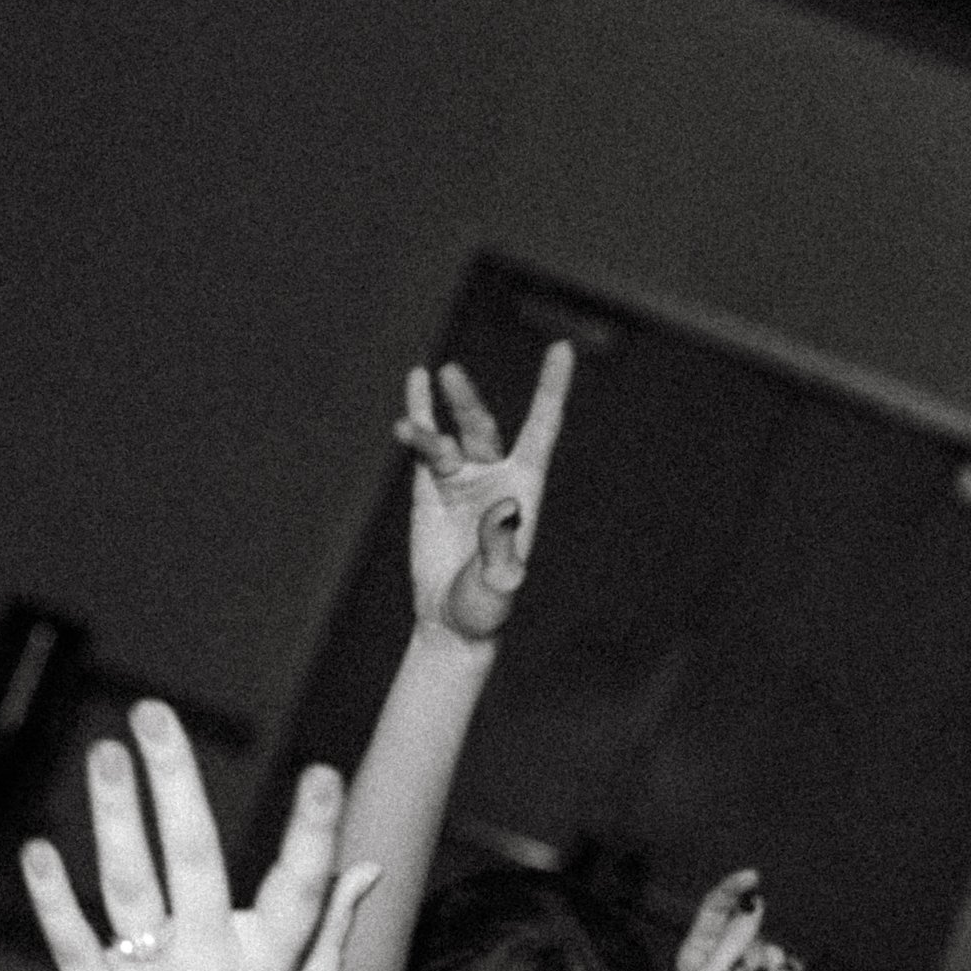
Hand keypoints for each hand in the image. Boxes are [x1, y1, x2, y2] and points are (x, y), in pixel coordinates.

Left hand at [19, 705, 374, 970]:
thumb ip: (334, 938)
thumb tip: (371, 868)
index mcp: (273, 968)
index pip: (303, 888)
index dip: (318, 832)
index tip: (324, 774)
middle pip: (198, 858)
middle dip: (176, 780)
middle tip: (154, 714)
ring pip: (132, 887)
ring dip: (114, 816)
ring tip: (102, 755)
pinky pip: (76, 944)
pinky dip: (55, 899)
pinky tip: (38, 852)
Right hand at [396, 341, 572, 643]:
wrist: (453, 621)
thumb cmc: (487, 605)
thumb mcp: (500, 581)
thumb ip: (501, 546)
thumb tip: (503, 508)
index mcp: (524, 488)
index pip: (542, 428)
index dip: (551, 388)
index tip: (562, 349)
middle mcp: (495, 475)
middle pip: (484, 426)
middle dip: (466, 401)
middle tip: (450, 375)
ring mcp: (461, 480)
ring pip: (447, 439)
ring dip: (429, 422)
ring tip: (408, 419)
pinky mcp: (431, 491)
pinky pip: (424, 449)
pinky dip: (418, 422)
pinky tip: (412, 392)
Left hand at [676, 870, 801, 970]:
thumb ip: (730, 942)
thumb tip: (755, 905)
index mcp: (697, 958)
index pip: (714, 911)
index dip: (731, 892)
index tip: (752, 878)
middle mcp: (726, 963)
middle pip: (747, 930)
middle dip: (747, 952)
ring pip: (769, 951)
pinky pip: (789, 970)